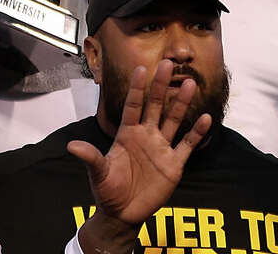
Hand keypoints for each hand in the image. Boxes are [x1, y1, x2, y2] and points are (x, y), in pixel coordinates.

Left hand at [68, 61, 210, 253]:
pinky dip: (197, 133)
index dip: (137, 88)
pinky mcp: (173, 165)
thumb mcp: (99, 173)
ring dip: (181, 103)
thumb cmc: (108, 190)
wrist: (122, 214)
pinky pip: (187, 145)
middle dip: (161, 86)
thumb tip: (71, 146)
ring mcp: (161, 148)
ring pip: (174, 120)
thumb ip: (90, 157)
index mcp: (127, 134)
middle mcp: (146, 135)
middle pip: (155, 106)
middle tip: (168, 63)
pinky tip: (206, 118)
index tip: (141, 68)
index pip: (133, 105)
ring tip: (190, 84)